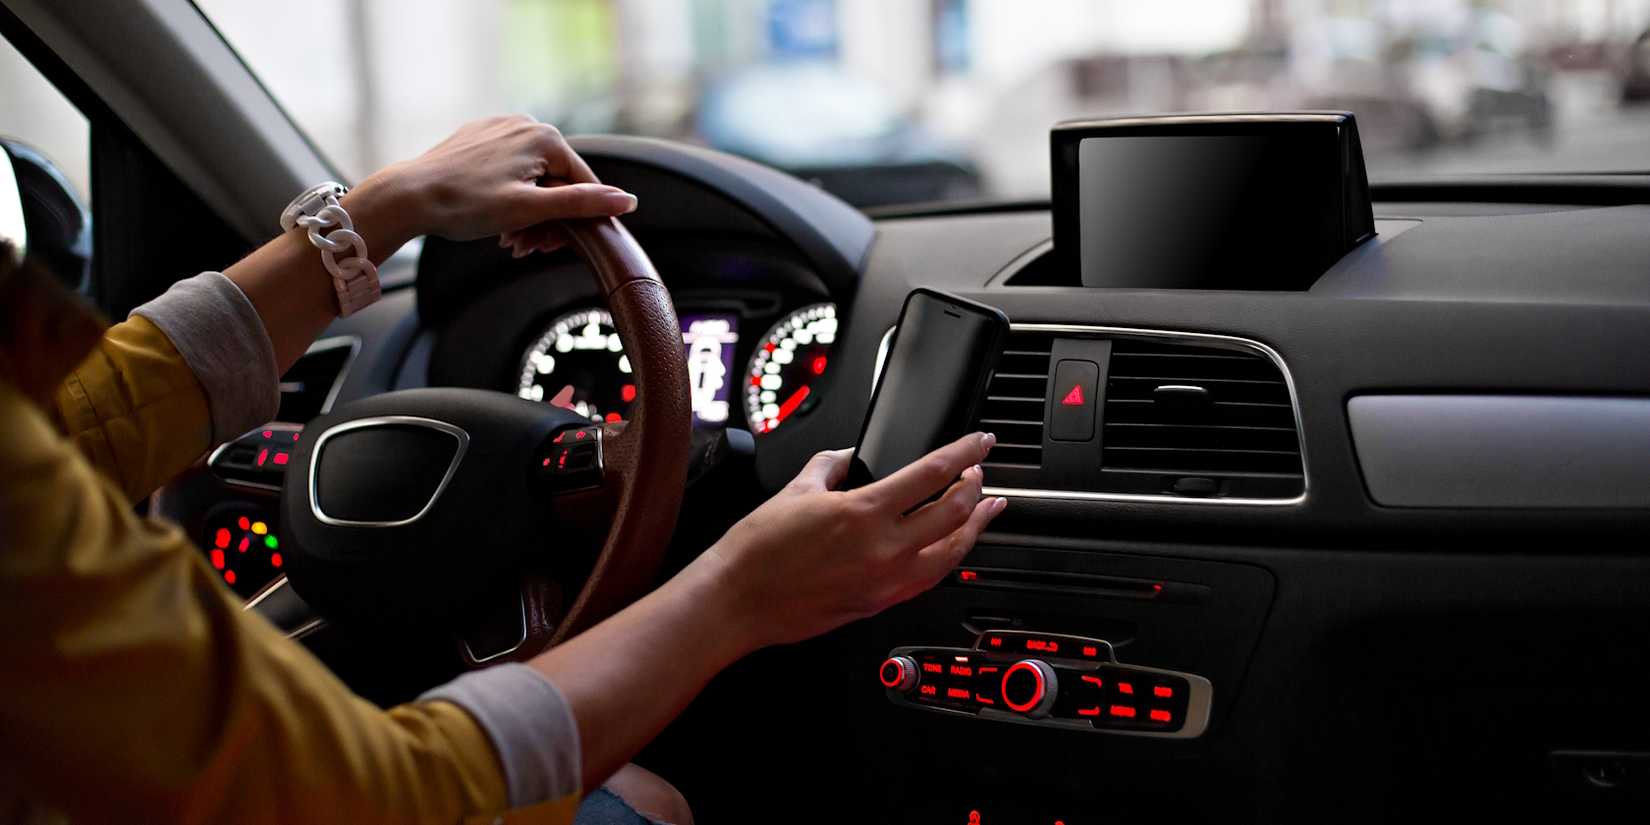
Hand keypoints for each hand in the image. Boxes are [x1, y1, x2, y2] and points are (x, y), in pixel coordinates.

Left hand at [344, 115, 636, 256]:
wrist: (408, 197)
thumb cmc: (465, 204)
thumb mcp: (530, 210)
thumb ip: (581, 203)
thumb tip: (625, 201)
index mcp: (544, 137)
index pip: (584, 182)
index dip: (577, 220)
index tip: (557, 246)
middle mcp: (525, 124)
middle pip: (557, 180)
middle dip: (548, 219)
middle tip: (527, 248)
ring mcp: (500, 129)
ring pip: (533, 178)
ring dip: (528, 213)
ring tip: (510, 239)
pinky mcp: (479, 139)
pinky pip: (509, 170)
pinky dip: (509, 197)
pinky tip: (495, 219)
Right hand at [696, 432, 1007, 648]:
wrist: (738, 598)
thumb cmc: (759, 550)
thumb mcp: (796, 488)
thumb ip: (833, 463)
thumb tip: (852, 456)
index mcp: (865, 512)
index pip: (934, 474)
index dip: (965, 452)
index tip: (980, 442)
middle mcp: (884, 549)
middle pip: (955, 513)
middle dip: (976, 488)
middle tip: (979, 473)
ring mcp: (886, 581)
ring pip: (953, 552)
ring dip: (975, 527)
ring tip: (987, 510)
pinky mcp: (880, 602)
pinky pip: (929, 579)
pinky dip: (949, 559)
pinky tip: (952, 550)